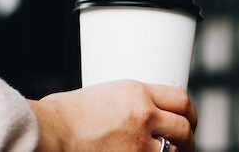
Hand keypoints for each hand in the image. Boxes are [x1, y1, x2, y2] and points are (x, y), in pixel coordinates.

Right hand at [29, 79, 197, 151]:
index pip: (180, 98)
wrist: (48, 133)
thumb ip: (125, 102)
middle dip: (188, 137)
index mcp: (138, 92)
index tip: (189, 119)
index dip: (189, 111)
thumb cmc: (62, 115)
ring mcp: (139, 143)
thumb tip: (132, 112)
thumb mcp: (102, 94)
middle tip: (186, 143)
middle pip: (183, 127)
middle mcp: (144, 115)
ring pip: (173, 150)